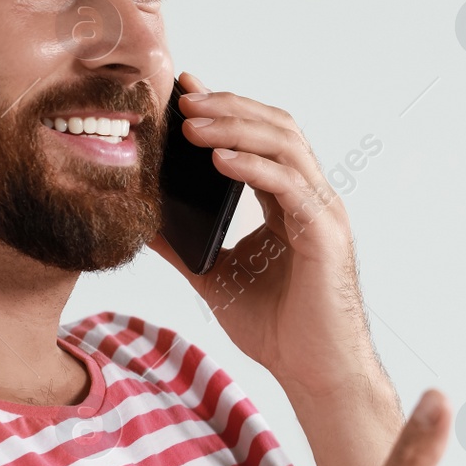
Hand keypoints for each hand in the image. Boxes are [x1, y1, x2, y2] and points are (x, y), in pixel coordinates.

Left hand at [145, 72, 376, 396]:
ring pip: (286, 146)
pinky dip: (254, 167)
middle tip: (183, 98)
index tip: (184, 92)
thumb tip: (141, 221)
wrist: (315, 372)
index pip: (262, 140)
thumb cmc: (280, 329)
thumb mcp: (216, 276)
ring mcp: (323, 213)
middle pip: (277, 128)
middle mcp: (311, 199)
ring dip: (237, 128)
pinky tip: (220, 160)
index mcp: (290, 204)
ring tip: (193, 124)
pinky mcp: (324, 235)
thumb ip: (184, 246)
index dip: (227, 110)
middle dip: (229, 107)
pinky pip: (289, 186)